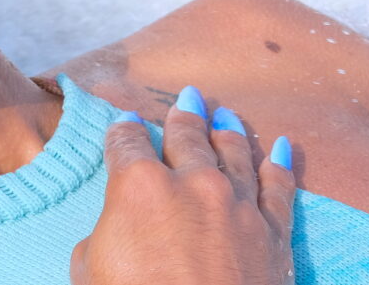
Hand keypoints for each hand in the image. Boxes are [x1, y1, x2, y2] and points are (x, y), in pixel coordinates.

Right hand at [71, 87, 295, 284]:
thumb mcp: (90, 269)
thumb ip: (104, 234)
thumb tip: (115, 231)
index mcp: (137, 185)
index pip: (126, 140)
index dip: (122, 130)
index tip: (124, 125)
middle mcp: (192, 182)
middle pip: (187, 135)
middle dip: (183, 116)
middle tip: (187, 100)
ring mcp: (238, 204)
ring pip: (234, 152)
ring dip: (228, 131)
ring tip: (225, 116)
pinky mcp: (273, 231)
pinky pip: (279, 186)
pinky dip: (279, 163)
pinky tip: (279, 147)